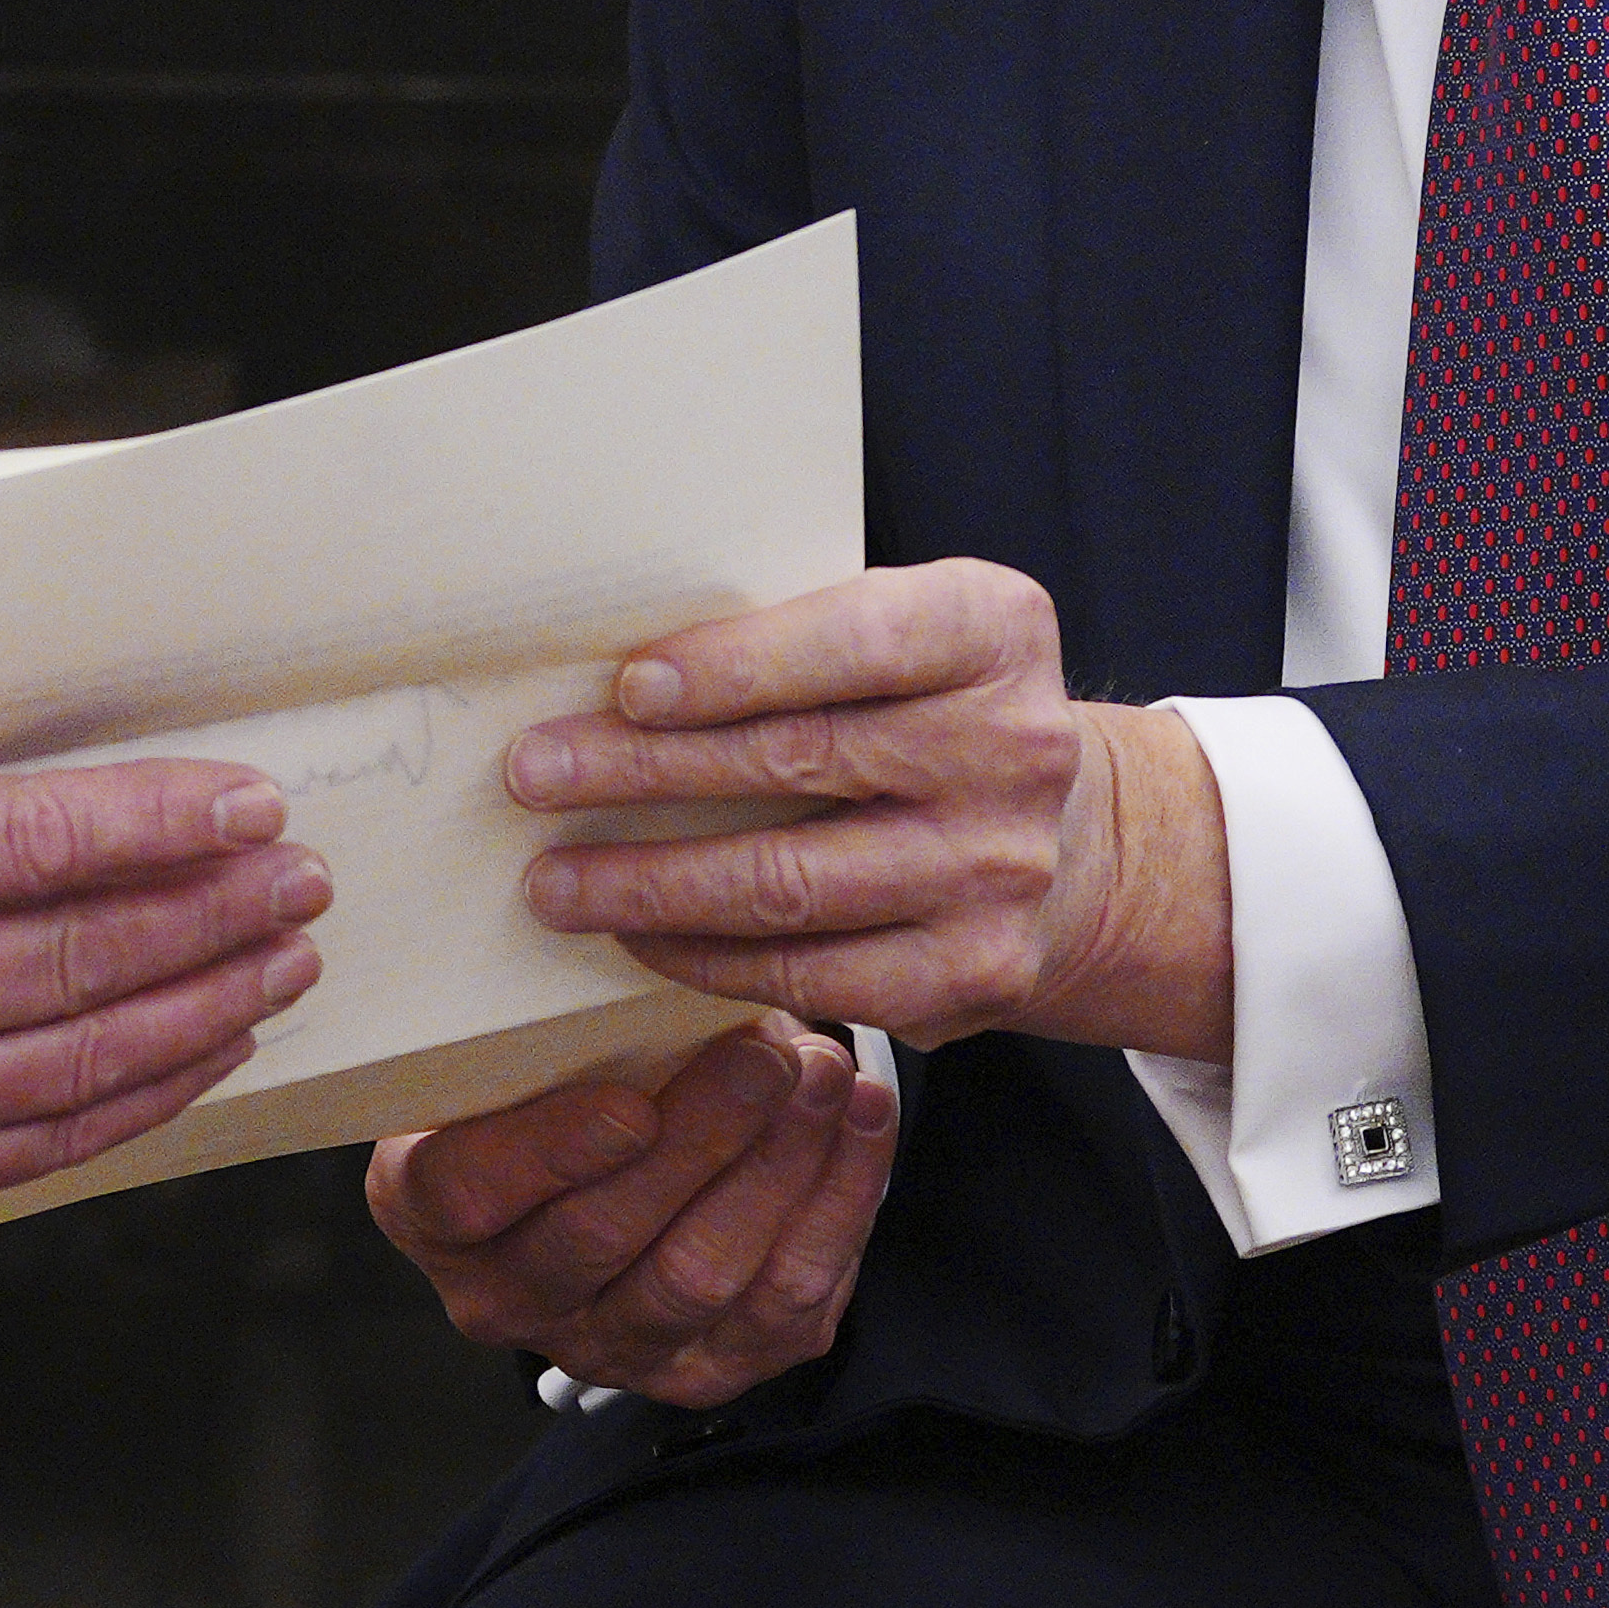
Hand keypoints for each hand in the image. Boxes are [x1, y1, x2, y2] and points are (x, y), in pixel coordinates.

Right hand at [0, 676, 331, 1214]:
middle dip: (216, 915)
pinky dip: (146, 1092)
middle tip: (300, 879)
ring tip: (284, 959)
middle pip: (80, 956)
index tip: (253, 806)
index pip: (34, 845)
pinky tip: (208, 1044)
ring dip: (208, 1005)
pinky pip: (49, 1140)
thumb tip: (91, 723)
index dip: (162, 825)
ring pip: (84, 1056)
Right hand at [372, 1014, 891, 1405]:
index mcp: (431, 1208)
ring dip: (776, 1171)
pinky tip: (861, 1124)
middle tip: (763, 1057)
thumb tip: (656, 926)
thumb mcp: (518, 1040)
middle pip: (600, 1237)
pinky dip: (834, 1208)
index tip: (630, 1103)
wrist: (600, 1172)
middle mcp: (508, 1294)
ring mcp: (608, 1344)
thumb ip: (553, 1013)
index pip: (470, 1193)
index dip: (550, 1153)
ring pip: (699, 1277)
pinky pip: (783, 1305)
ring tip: (823, 1079)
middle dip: (698, 1141)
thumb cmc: (557, 1077)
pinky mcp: (706, 1366)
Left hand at [505, 561, 1232, 1060]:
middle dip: (646, 772)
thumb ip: (800, 640)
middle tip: (537, 775)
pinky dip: (707, 958)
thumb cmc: (935, 713)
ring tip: (556, 880)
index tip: (630, 687)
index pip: (854, 641)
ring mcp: (999, 870)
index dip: (736, 666)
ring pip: (792, 885)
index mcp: (992, 631)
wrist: (1072, 841)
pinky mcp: (975, 971)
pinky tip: (639, 936)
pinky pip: (813, 976)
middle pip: (799, 762)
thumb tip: (616, 683)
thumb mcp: (906, 636)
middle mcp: (1014, 748)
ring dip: (651, 885)